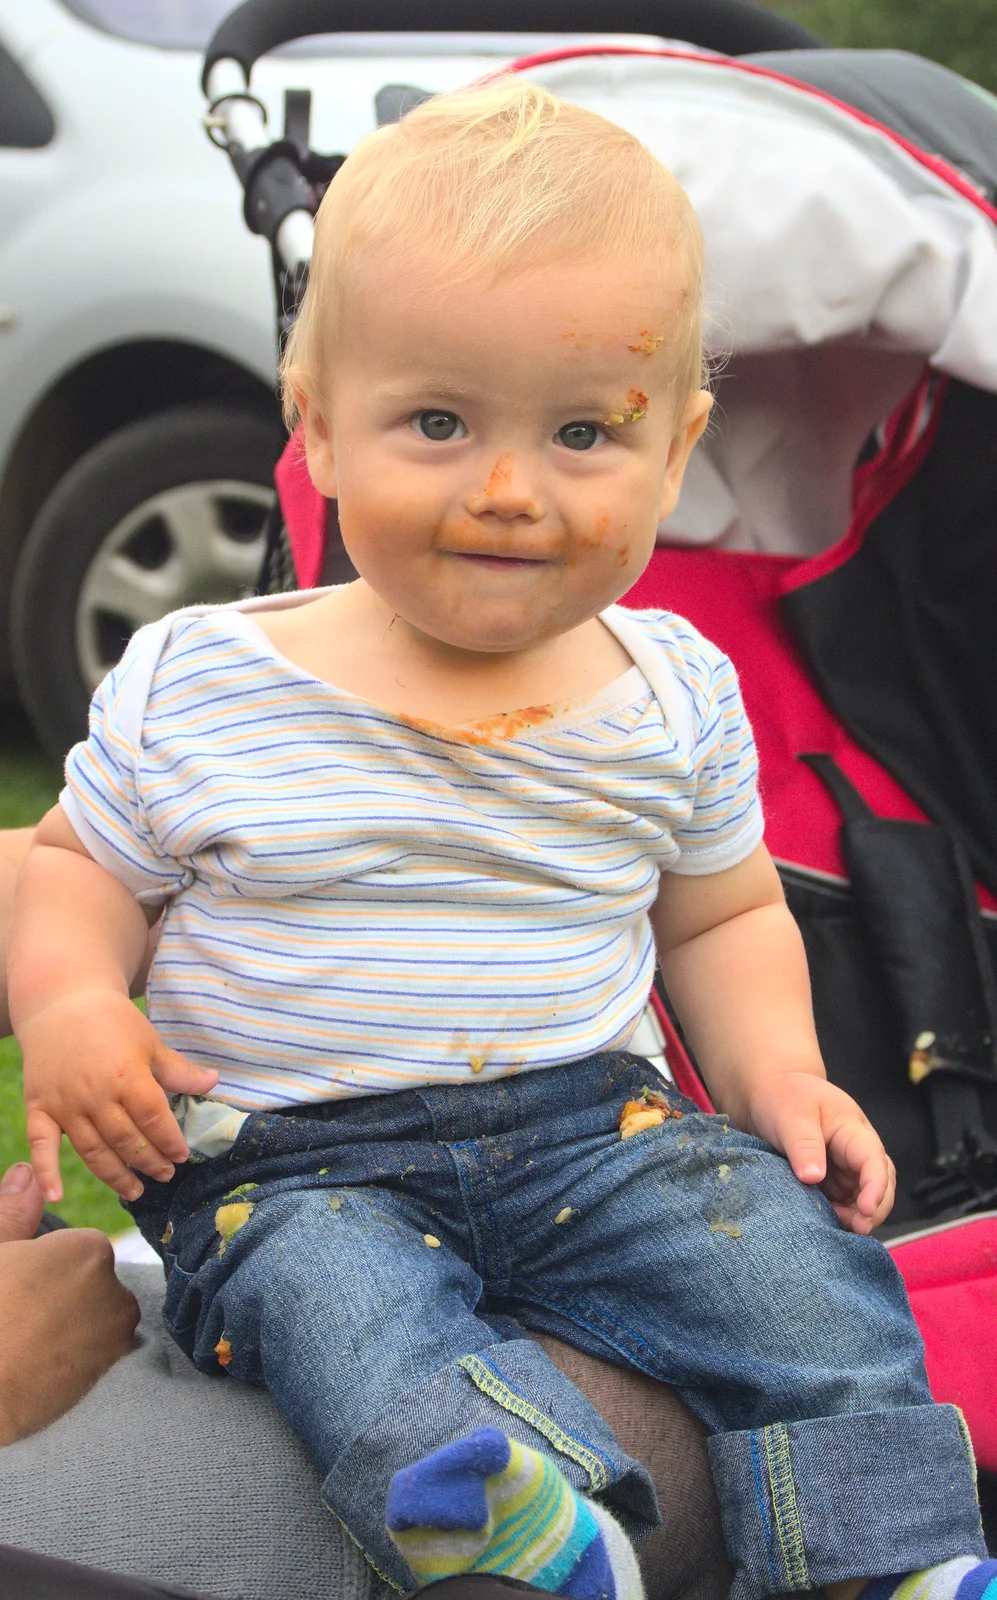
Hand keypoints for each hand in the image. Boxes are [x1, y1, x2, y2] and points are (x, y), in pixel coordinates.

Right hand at [0, 1162, 139, 1443]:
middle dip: (60, 1295)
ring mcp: (115, 1338)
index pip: (74, 1248)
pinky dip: (73, 1358)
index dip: (41, 1266)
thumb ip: (12, 1211)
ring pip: (94, 1319)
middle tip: (16, 1317)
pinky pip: (94, 1355)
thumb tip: (27, 1172)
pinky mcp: (109, 1377)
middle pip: (88, 1283)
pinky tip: (38, 1368)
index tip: (15, 1285)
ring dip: (70, 1327)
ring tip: (25, 1344)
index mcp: (88, 1250)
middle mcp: (115, 1289)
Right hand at [21, 989, 217, 1202]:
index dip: (170, 1141)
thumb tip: (215, 1082)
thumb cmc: (112, 1021)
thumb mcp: (150, 1041)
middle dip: (149, 1162)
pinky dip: (46, 1172)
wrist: (62, 1003)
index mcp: (127, 1077)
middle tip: (165, 1175)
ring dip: (116, 1175)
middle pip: (126, 1140)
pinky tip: (55, 1196)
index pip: (154, 1120)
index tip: (182, 1156)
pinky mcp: (39, 1108)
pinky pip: (41, 1145)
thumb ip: (178, 1070)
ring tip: (136, 1190)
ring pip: (93, 1151)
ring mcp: (65, 1105)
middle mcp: (95, 1096)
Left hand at [745, 1071, 895, 1233]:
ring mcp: (845, 1169)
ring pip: (864, 1197)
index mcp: (853, 1130)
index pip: (874, 1160)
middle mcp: (856, 1152)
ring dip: (858, 1216)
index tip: (866, 1209)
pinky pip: (844, 1203)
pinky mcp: (831, 1182)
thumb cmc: (784, 1097)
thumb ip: (804, 1145)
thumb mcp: (791, 1116)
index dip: (875, 1187)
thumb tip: (813, 1177)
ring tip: (838, 1228)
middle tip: (857, 1229)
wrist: (769, 1093)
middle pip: (881, 1183)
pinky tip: (827, 1224)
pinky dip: (841, 1216)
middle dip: (875, 1208)